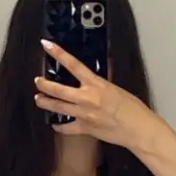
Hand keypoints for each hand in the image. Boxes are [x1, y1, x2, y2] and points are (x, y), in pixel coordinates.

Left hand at [34, 39, 158, 148]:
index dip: (58, 53)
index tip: (47, 45)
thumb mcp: (117, 89)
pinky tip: (55, 124)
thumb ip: (102, 83)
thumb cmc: (133, 109)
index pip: (73, 65)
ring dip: (46, 103)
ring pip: (58, 107)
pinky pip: (67, 128)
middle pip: (59, 90)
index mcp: (96, 84)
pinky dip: (59, 126)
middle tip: (38, 81)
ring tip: (39, 99)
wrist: (138, 129)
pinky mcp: (85, 129)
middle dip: (45, 85)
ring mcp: (84, 114)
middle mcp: (87, 98)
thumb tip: (95, 76)